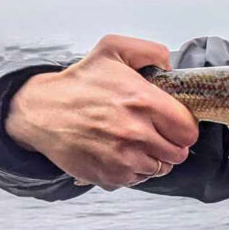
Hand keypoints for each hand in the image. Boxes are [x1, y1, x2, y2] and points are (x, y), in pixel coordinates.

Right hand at [4, 34, 198, 189]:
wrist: (40, 111)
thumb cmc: (79, 82)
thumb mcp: (113, 49)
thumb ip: (150, 51)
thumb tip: (170, 66)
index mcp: (144, 102)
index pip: (188, 129)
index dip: (184, 127)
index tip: (174, 123)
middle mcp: (136, 133)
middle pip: (178, 153)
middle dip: (173, 144)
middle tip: (159, 135)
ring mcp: (123, 158)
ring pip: (160, 169)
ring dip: (154, 158)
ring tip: (139, 144)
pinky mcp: (109, 176)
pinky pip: (138, 180)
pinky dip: (135, 171)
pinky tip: (123, 154)